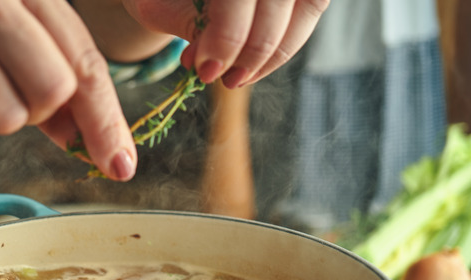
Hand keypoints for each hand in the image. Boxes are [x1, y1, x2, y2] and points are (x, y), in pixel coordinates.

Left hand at [122, 0, 328, 86]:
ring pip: (308, 4)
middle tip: (224, 80)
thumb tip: (209, 64)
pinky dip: (284, 45)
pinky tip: (252, 68)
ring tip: (238, 78)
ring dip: (275, 52)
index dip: (227, 36)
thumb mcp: (160, 4)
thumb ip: (187, 26)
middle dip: (252, 49)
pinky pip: (310, 10)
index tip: (206, 70)